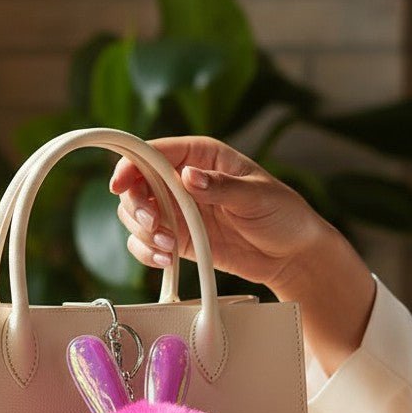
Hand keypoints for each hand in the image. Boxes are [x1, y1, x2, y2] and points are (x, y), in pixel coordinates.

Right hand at [111, 136, 324, 292]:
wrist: (291, 254)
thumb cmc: (282, 213)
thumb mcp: (257, 194)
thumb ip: (221, 186)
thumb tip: (189, 176)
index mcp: (200, 156)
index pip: (154, 152)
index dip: (131, 165)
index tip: (121, 183)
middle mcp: (182, 181)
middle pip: (136, 185)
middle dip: (137, 206)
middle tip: (154, 224)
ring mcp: (177, 211)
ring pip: (135, 216)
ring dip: (143, 233)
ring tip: (170, 248)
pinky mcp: (177, 239)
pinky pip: (146, 243)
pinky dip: (148, 253)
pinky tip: (167, 260)